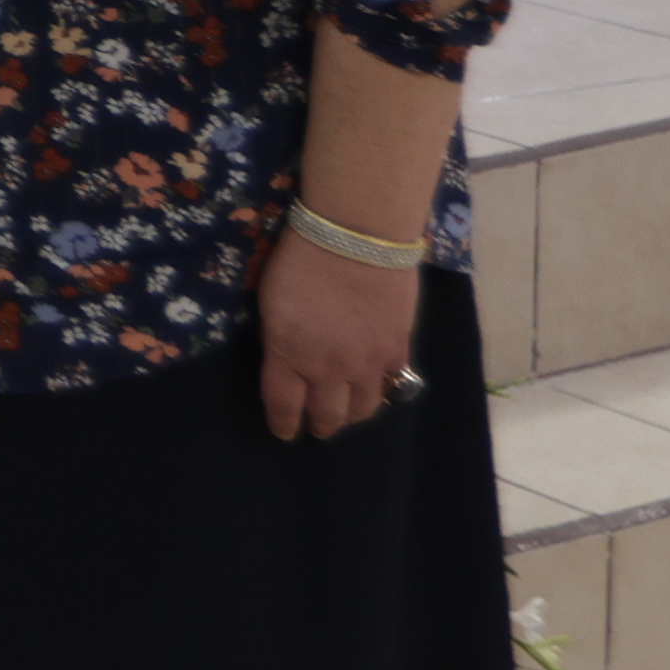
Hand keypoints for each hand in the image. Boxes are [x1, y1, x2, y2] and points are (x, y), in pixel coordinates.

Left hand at [251, 222, 419, 441]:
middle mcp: (327, 370)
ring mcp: (366, 363)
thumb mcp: (271, 303)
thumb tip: (288, 356)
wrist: (357, 236)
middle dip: (320, 425)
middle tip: (318, 425)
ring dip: (351, 416)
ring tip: (348, 412)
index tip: (285, 432)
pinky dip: (383, 391)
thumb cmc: (301, 258)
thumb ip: (280, 340)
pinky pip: (392, 385)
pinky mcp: (397, 349)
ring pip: (363, 410)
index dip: (284, 425)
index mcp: (288, 356)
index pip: (284, 407)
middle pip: (326, 416)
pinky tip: (378, 387)